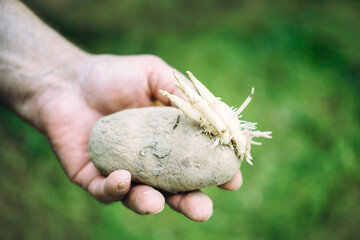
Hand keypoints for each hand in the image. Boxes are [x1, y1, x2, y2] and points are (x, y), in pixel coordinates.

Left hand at [34, 54, 242, 220]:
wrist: (67, 80)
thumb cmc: (113, 75)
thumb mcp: (154, 74)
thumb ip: (182, 92)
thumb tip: (218, 113)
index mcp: (168, 140)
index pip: (197, 162)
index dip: (215, 172)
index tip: (232, 179)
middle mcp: (149, 161)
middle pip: (174, 190)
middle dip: (190, 203)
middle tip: (202, 210)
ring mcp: (122, 172)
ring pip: (141, 198)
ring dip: (152, 204)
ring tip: (157, 203)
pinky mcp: (93, 178)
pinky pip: (106, 192)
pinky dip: (116, 190)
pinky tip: (123, 179)